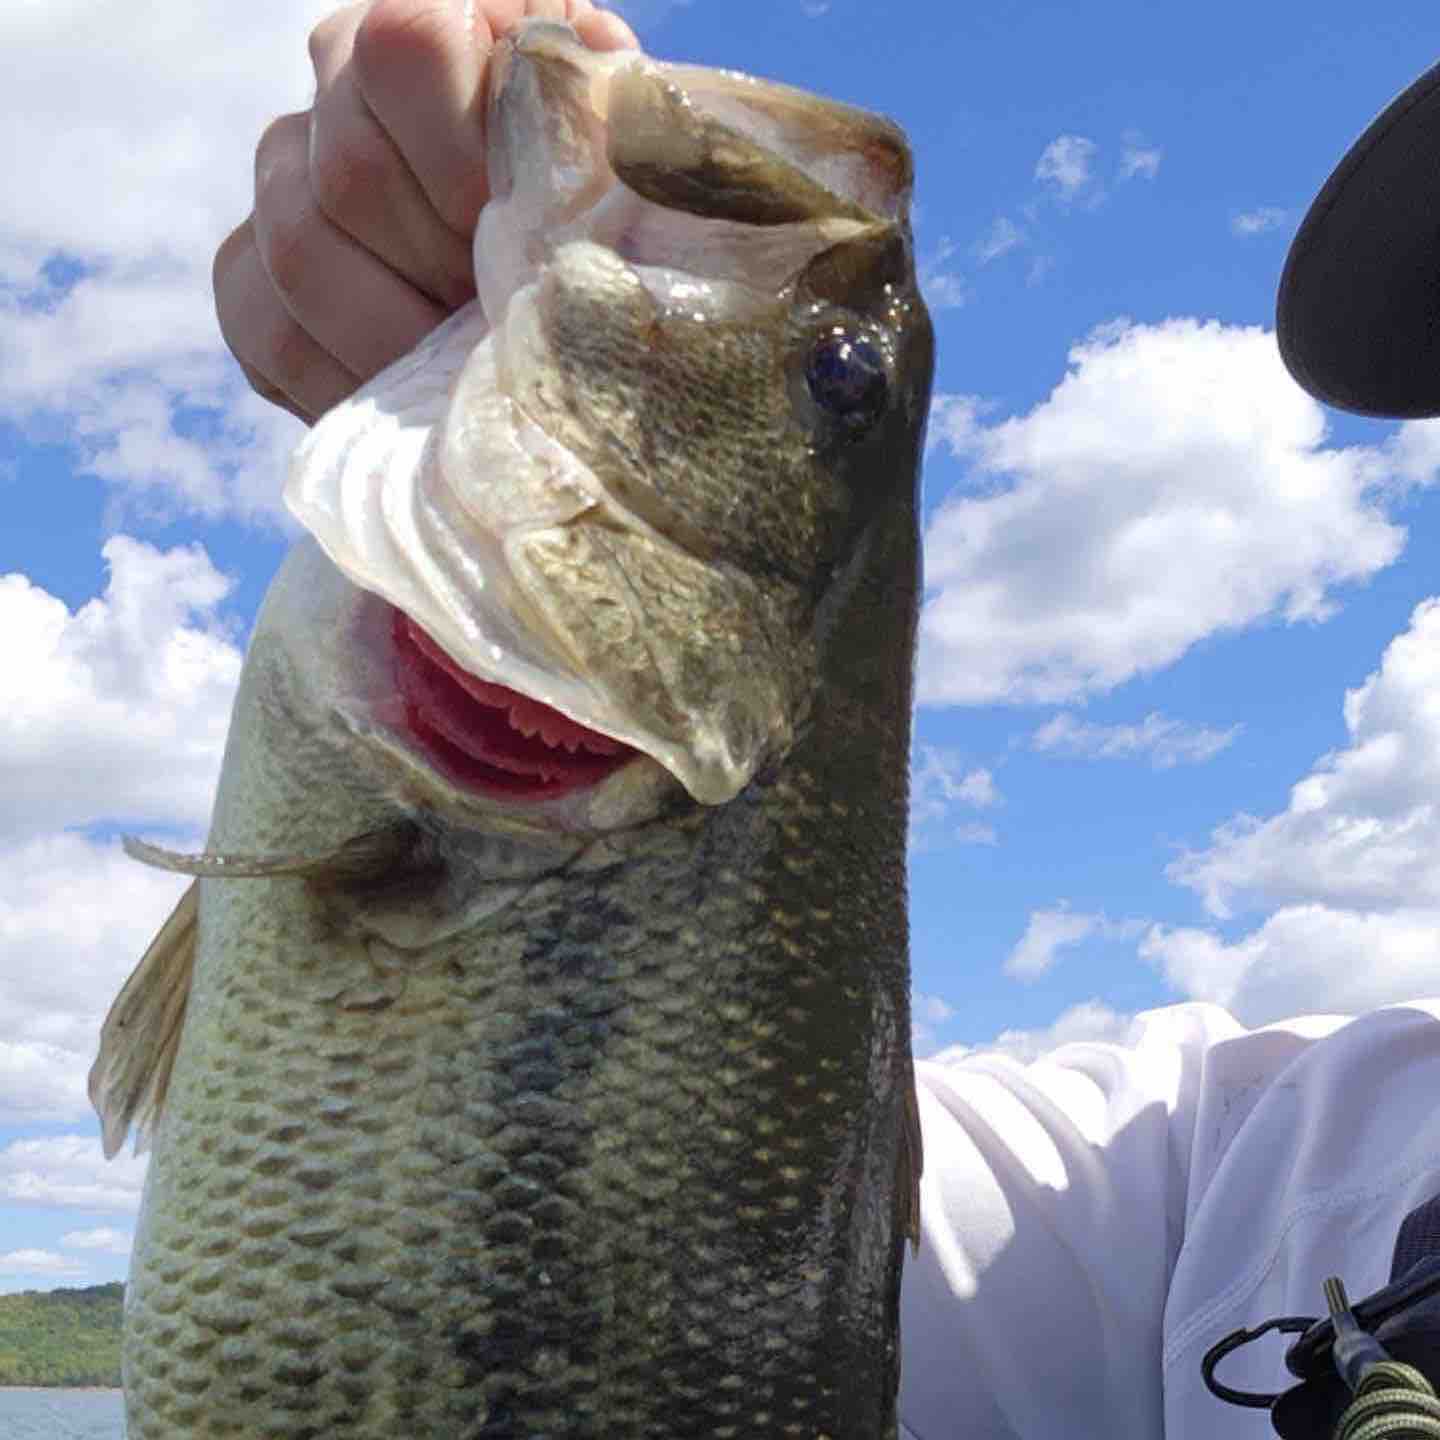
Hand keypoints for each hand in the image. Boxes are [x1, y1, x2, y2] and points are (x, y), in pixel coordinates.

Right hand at [214, 0, 638, 423]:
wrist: (555, 279)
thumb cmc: (601, 204)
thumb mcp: (620, 151)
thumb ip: (601, 122)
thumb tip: (588, 120)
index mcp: (435, 19)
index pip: (407, 46)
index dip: (463, 159)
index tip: (515, 235)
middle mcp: (337, 73)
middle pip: (350, 173)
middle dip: (441, 273)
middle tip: (502, 324)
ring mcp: (279, 172)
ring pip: (298, 254)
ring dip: (395, 337)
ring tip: (464, 368)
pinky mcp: (248, 273)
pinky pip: (263, 329)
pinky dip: (340, 381)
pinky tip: (405, 396)